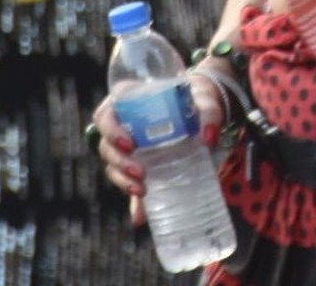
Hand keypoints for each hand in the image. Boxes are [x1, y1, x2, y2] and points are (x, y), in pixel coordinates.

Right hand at [92, 75, 226, 227]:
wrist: (204, 116)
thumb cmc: (199, 102)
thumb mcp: (205, 104)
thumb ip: (209, 116)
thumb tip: (209, 138)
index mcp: (129, 101)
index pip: (106, 115)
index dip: (111, 131)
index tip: (130, 144)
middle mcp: (123, 124)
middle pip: (106, 144)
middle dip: (119, 162)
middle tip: (140, 172)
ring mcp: (129, 147)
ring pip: (113, 165)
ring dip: (122, 180)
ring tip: (141, 189)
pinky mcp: (139, 165)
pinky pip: (128, 182)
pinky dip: (134, 198)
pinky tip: (142, 214)